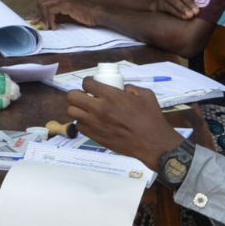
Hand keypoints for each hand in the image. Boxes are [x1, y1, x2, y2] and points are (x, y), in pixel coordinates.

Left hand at [37, 0, 102, 29]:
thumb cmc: (86, 17)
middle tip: (42, 26)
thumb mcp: (70, 17)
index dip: (40, 13)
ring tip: (49, 28)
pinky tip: (55, 27)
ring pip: (44, 6)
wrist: (97, 14)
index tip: (37, 23)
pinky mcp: (66, 4)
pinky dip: (50, 20)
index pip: (46, 3)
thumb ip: (59, 18)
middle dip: (39, 15)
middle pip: (42, 2)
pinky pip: (50, 11)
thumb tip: (48, 23)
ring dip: (44, 19)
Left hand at [67, 77, 183, 167]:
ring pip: (72, 112)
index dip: (87, 82)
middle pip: (72, 97)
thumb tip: (121, 88)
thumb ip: (130, 88)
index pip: (86, 83)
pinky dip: (82, 122)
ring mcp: (95, 124)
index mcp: (111, 96)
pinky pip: (79, 127)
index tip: (91, 84)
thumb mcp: (145, 94)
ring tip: (86, 110)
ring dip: (77, 109)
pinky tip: (91, 122)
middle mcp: (99, 109)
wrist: (152, 144)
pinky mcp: (95, 137)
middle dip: (76, 94)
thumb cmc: (151, 118)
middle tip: (85, 96)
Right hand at [151, 0, 198, 19]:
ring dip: (183, 9)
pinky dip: (178, 13)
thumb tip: (205, 1)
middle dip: (189, 2)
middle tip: (196, 11)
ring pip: (174, 0)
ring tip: (190, 16)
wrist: (166, 4)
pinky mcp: (160, 3)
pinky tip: (184, 17)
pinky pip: (169, 8)